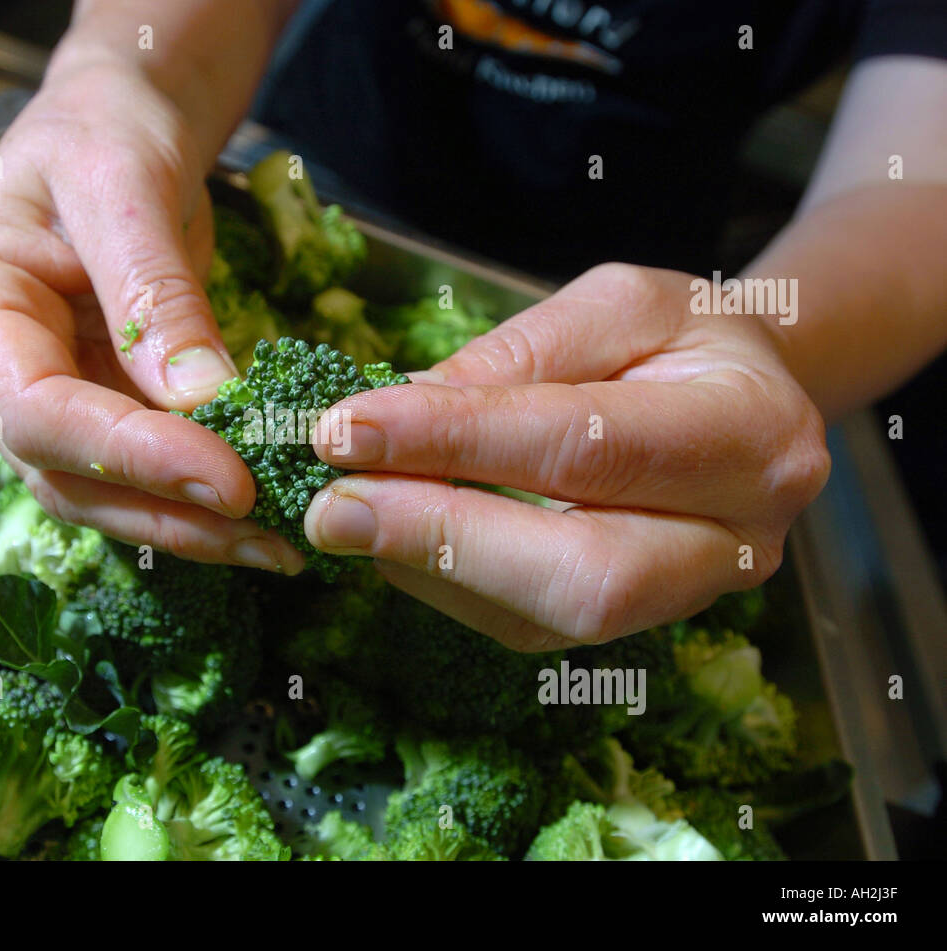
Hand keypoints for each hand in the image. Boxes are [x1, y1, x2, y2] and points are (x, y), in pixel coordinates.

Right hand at [0, 58, 302, 572]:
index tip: (228, 481)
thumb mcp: (128, 187)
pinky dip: (198, 493)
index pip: (36, 410)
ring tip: (280, 540)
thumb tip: (202, 402)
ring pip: (103, 489)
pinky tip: (263, 507)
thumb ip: (156, 295)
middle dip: (167, 511)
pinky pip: (141, 466)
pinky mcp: (96, 404)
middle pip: (65, 473)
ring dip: (189, 522)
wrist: (116, 125)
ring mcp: (42, 393)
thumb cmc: (104, 131)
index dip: (130, 455)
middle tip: (269, 537)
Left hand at [304, 263, 830, 649]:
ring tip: (345, 508)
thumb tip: (400, 413)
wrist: (745, 402)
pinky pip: (522, 626)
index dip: (457, 441)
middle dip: (440, 538)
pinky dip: (441, 580)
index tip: (346, 428)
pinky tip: (392, 531)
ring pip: (545, 617)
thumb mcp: (618, 304)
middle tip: (329, 506)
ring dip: (426, 566)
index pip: (584, 446)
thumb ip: (519, 356)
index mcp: (751, 434)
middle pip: (582, 575)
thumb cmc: (681, 341)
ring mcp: (685, 599)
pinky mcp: (627, 626)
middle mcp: (736, 540)